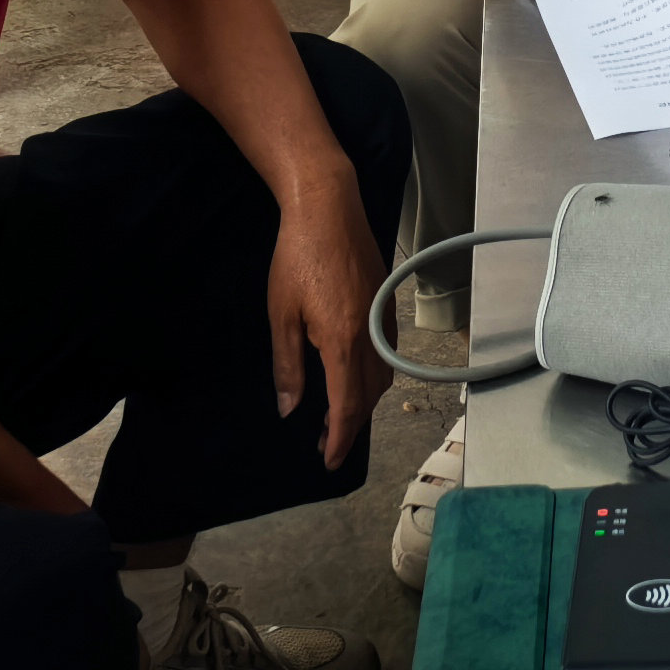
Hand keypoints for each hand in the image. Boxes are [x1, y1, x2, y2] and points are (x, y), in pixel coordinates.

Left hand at [267, 169, 392, 468]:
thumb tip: (290, 408)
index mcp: (343, 341)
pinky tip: (352, 373)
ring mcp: (384, 318)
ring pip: (382, 376)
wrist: (328, 207)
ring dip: (363, 401)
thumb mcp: (282, 315)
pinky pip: (386, 353)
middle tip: (325, 442)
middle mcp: (371, 335)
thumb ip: (288, 366)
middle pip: (369, 396)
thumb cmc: (296, 257)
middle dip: (350, 425)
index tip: (330, 461)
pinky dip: (372, 374)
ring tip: (336, 414)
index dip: (340, 438)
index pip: (347, 406)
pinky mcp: (387, 303)